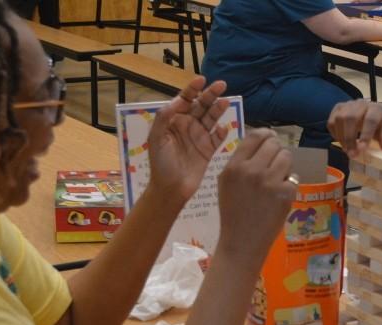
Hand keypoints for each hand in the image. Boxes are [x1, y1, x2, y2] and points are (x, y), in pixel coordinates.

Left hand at [146, 77, 229, 203]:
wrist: (170, 188)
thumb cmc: (160, 162)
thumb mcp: (156, 137)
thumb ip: (164, 116)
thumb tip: (179, 99)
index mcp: (174, 120)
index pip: (185, 100)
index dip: (193, 88)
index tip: (201, 79)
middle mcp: (188, 125)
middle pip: (201, 105)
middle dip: (210, 94)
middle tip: (222, 84)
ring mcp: (200, 137)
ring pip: (211, 118)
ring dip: (218, 109)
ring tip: (226, 101)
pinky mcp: (209, 149)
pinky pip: (218, 137)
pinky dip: (221, 132)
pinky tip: (222, 128)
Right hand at [217, 129, 295, 255]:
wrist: (242, 241)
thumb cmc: (233, 211)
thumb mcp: (226, 182)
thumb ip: (241, 161)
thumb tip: (262, 138)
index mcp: (234, 167)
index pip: (255, 136)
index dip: (266, 134)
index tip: (270, 137)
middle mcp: (252, 171)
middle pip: (274, 144)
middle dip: (276, 150)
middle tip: (274, 161)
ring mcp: (270, 182)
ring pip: (286, 156)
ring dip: (285, 164)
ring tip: (277, 177)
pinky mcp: (285, 193)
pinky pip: (293, 176)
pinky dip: (289, 183)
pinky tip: (280, 193)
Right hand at [327, 99, 381, 156]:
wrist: (373, 112)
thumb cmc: (380, 124)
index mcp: (375, 109)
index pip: (370, 120)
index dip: (365, 134)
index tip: (362, 149)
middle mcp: (360, 104)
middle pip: (351, 118)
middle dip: (350, 138)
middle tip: (352, 154)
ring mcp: (347, 105)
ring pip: (339, 119)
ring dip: (341, 137)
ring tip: (347, 150)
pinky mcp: (337, 108)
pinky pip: (331, 121)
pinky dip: (334, 134)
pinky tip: (341, 142)